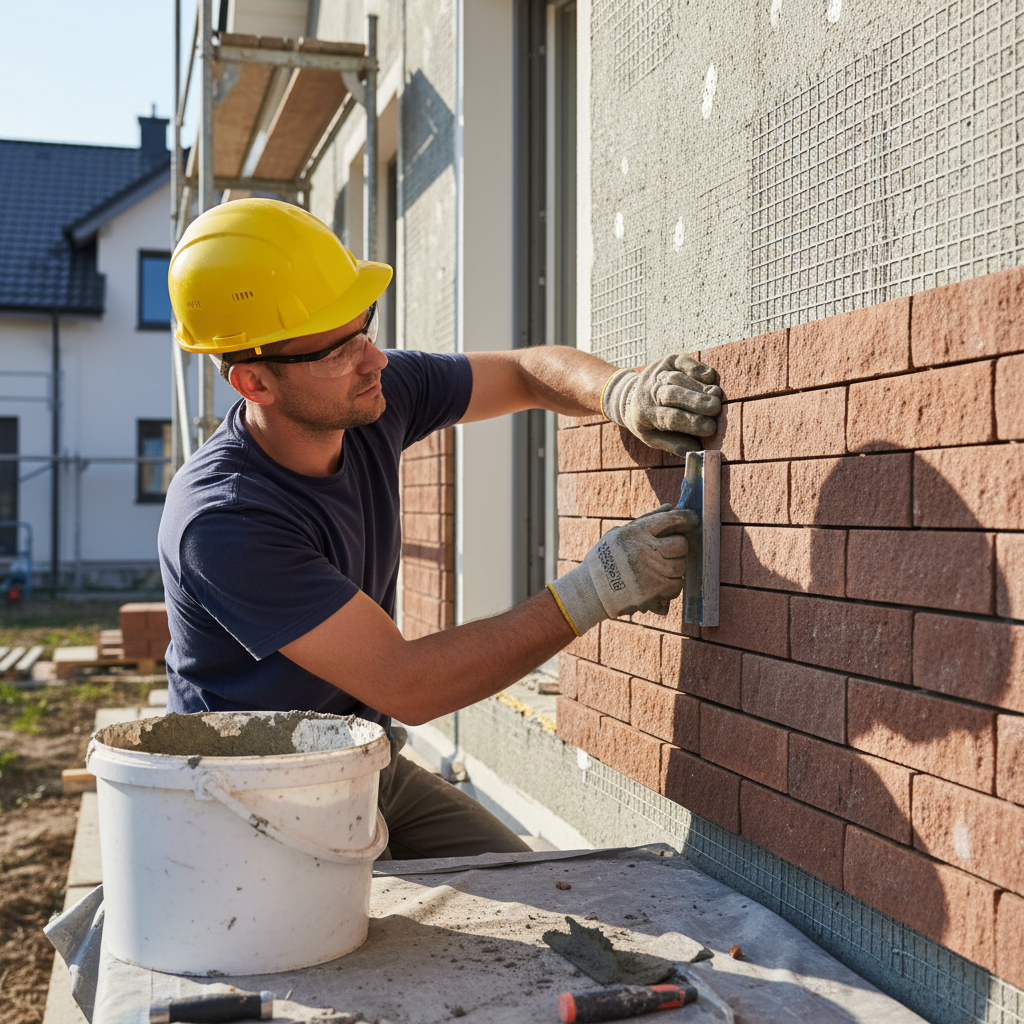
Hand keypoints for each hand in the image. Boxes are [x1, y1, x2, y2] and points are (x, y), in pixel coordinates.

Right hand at [547, 505, 698, 634]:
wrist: (592, 590)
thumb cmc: (606, 559)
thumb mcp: (620, 534)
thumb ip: (647, 520)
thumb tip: (671, 507)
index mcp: (636, 533)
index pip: (672, 520)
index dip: (687, 519)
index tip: (692, 521)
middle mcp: (644, 551)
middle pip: (681, 545)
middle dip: (679, 547)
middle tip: (670, 551)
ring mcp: (650, 573)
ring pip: (680, 568)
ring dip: (675, 568)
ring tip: (661, 568)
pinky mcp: (653, 593)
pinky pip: (676, 587)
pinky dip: (671, 585)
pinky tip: (658, 583)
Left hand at [603, 354, 722, 455]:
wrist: (630, 395)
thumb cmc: (648, 422)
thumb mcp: (652, 438)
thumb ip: (674, 445)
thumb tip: (697, 450)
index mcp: (645, 414)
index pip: (671, 419)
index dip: (692, 423)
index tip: (711, 429)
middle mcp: (649, 392)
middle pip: (672, 395)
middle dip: (697, 402)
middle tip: (716, 409)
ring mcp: (657, 374)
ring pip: (679, 378)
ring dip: (701, 387)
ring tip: (717, 396)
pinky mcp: (668, 361)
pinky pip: (685, 363)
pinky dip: (700, 370)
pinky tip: (712, 379)